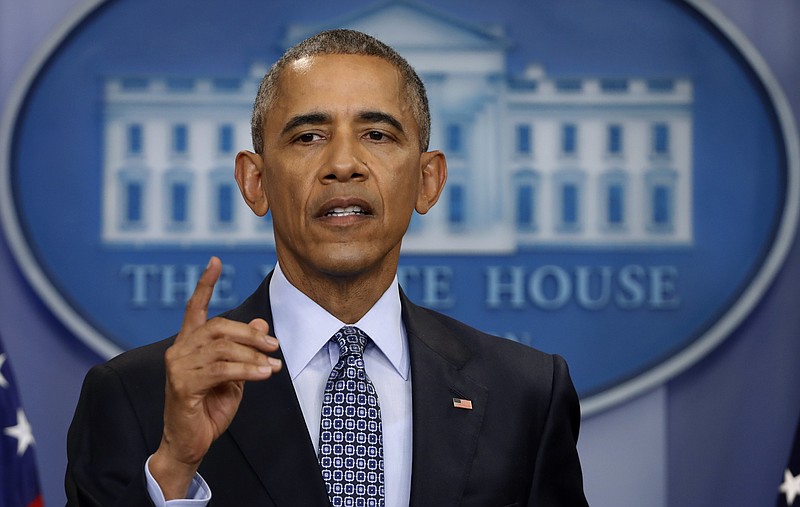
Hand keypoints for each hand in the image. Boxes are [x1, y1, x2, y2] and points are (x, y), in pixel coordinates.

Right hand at [149, 256, 281, 498]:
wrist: (190, 443)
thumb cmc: (210, 408)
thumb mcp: (234, 374)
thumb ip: (244, 349)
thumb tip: (260, 322)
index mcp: (188, 344)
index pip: (194, 307)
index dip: (205, 283)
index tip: (215, 261)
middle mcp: (179, 350)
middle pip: (219, 328)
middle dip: (251, 335)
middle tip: (275, 345)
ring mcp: (178, 367)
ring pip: (223, 349)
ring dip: (254, 355)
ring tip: (274, 364)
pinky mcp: (182, 385)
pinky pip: (221, 370)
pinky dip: (247, 370)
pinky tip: (264, 374)